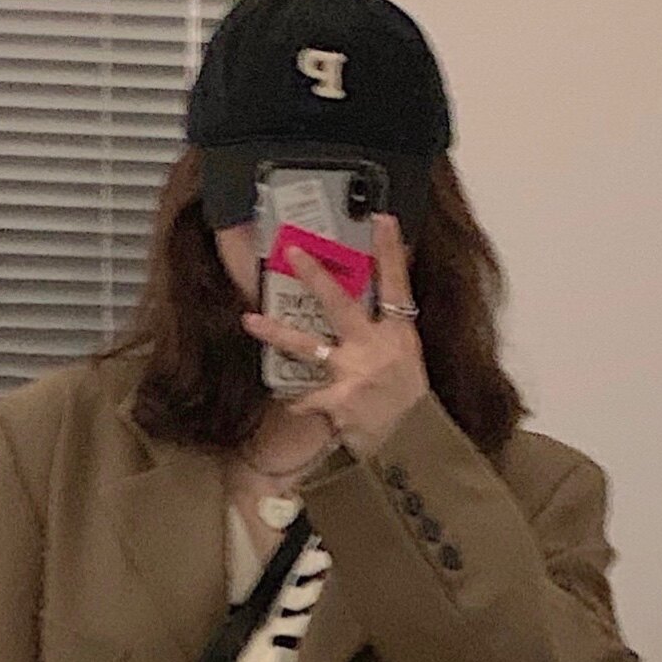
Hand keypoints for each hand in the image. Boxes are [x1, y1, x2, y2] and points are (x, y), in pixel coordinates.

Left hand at [241, 210, 429, 457]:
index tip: (382, 218)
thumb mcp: (410, 356)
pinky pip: (307, 400)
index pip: (397, 284)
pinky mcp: (338, 403)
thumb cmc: (408, 398)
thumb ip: (391, 325)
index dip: (390, 251)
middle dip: (316, 277)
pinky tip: (288, 405)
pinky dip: (298, 404)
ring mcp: (354, 374)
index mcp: (398, 334)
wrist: (413, 442)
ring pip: (309, 347)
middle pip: (341, 304)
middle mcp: (375, 348)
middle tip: (294, 252)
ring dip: (277, 332)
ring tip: (249, 320)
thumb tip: (384, 290)